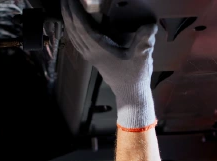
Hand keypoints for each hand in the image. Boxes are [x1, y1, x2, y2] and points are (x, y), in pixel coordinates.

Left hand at [61, 0, 157, 129]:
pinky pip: (78, 42)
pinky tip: (73, 26)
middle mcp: (91, 53)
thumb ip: (144, 41)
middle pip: (74, 30)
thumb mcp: (142, 57)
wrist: (130, 95)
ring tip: (66, 8)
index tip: (72, 0)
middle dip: (68, 13)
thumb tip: (150, 25)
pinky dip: (73, 31)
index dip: (76, 12)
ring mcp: (90, 57)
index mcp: (99, 50)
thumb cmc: (135, 77)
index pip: (83, 27)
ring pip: (74, 36)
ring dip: (68, 21)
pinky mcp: (93, 59)